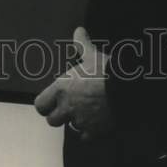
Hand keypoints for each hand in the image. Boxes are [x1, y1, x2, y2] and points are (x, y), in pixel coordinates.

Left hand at [34, 26, 113, 142]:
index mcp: (61, 89)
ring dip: (75, 122)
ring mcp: (80, 121)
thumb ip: (82, 44)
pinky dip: (89, 132)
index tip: (51, 101)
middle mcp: (67, 107)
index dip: (45, 103)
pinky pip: (85, 136)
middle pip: (52, 120)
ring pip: (70, 128)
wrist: (126, 90)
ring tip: (84, 112)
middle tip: (68, 107)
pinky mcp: (94, 131)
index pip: (40, 104)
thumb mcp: (92, 55)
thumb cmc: (106, 71)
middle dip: (59, 115)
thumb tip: (79, 30)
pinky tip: (95, 122)